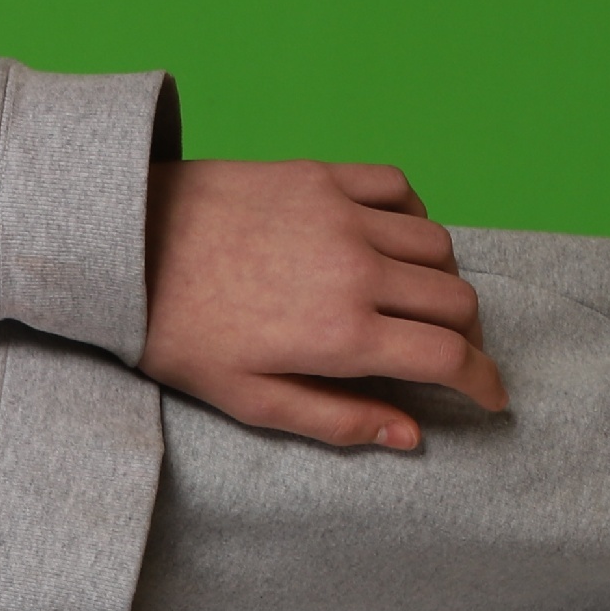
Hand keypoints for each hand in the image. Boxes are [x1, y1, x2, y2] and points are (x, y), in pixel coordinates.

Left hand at [140, 160, 509, 448]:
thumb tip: (411, 435)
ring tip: (417, 304)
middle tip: (448, 354)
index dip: (485, 382)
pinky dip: (415, 217)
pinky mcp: (320, 175)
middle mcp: (356, 269)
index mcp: (341, 334)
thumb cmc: (173, 332)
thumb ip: (335, 420)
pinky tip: (393, 241)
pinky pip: (400, 188)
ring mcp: (341, 215)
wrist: (118, 247)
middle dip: (467, 337)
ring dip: (443, 280)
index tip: (491, 397)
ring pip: (439, 246)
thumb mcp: (246, 400)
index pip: (450, 357)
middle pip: (458, 301)